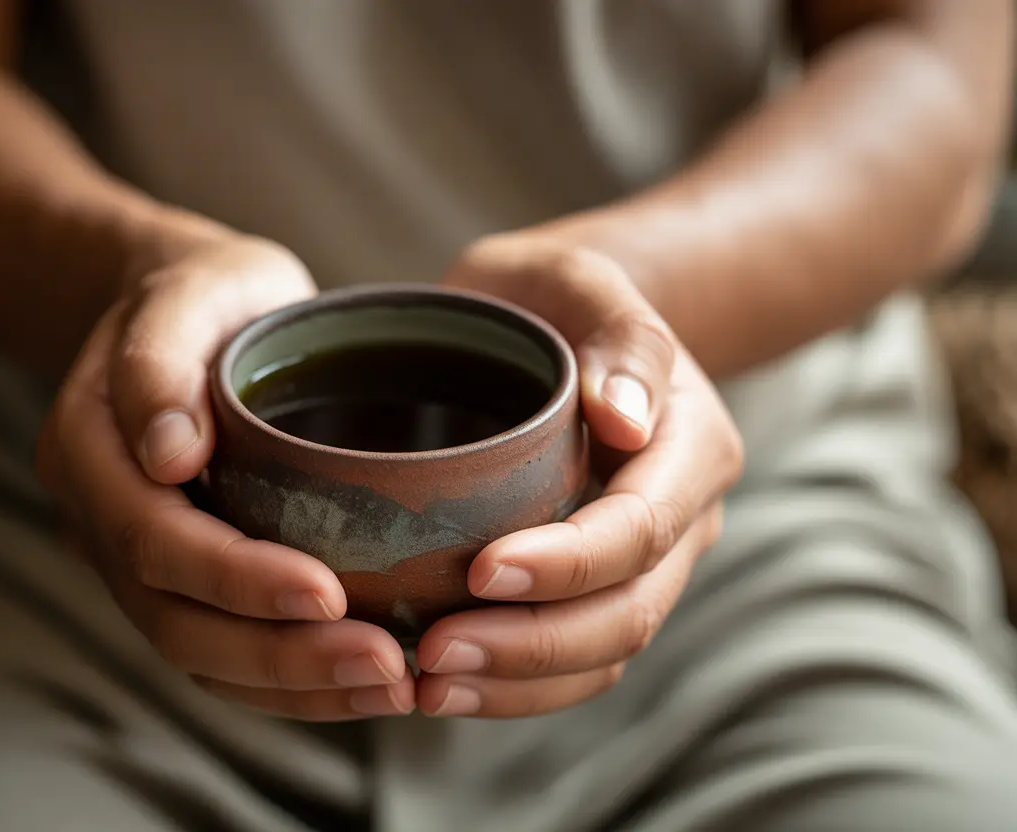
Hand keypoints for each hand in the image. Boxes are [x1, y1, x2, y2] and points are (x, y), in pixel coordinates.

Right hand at [36, 234, 412, 719]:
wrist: (192, 314)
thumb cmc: (204, 293)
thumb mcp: (188, 289)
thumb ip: (161, 361)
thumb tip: (168, 457)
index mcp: (86, 451)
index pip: (155, 539)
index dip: (237, 577)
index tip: (328, 594)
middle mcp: (99, 523)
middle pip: (175, 621)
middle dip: (280, 655)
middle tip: (386, 666)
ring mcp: (136, 562)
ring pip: (201, 656)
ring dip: (295, 686)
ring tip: (394, 687)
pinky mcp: (181, 582)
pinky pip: (224, 655)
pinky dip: (291, 682)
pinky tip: (364, 684)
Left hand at [415, 234, 743, 717]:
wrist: (553, 326)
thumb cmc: (553, 296)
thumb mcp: (581, 280)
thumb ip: (620, 334)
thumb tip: (627, 420)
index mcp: (691, 443)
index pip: (641, 527)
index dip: (567, 563)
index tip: (478, 570)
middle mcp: (682, 517)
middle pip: (627, 611)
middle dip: (532, 643)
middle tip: (432, 652)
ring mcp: (645, 565)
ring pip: (602, 654)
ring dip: (517, 683)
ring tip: (426, 686)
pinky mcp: (597, 591)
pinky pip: (572, 661)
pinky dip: (513, 686)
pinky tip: (441, 686)